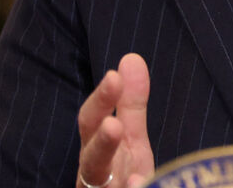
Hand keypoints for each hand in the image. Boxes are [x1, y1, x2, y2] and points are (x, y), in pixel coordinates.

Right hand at [77, 53, 155, 187]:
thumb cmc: (121, 178)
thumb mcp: (129, 140)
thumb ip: (129, 105)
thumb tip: (131, 58)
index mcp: (97, 154)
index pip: (91, 123)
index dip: (101, 101)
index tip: (114, 78)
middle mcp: (94, 179)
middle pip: (93, 162)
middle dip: (103, 145)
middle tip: (112, 127)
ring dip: (121, 183)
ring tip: (135, 179)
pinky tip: (142, 187)